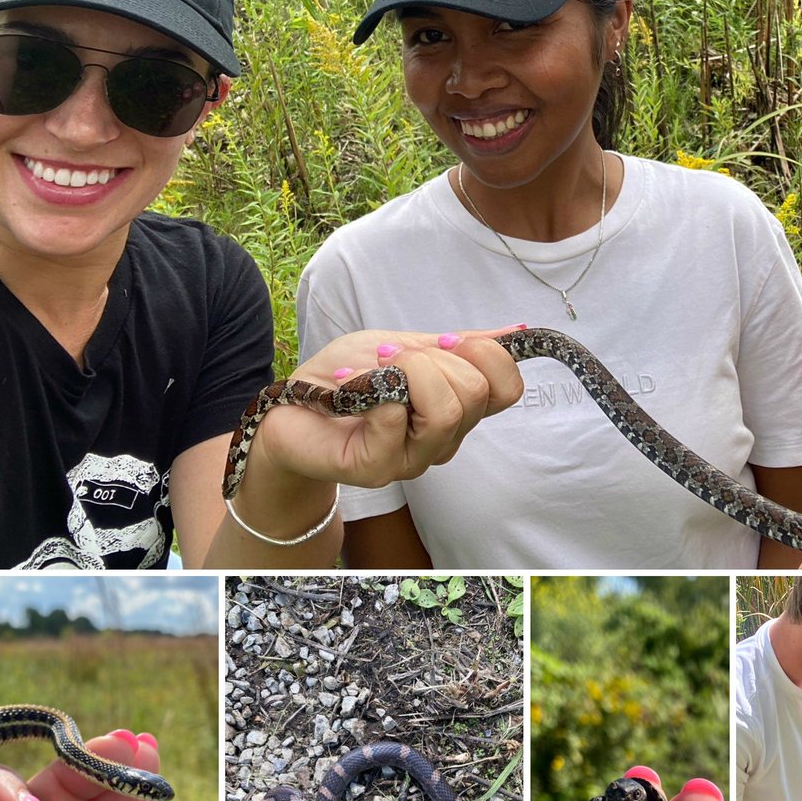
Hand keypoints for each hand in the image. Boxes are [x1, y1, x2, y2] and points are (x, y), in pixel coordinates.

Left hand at [251, 326, 525, 489]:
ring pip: (446, 411)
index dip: (487, 356)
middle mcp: (442, 442)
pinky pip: (396, 418)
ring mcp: (410, 461)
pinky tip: (350, 389)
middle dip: (433, 359)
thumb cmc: (345, 380)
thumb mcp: (405, 346)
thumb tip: (515, 332)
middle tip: (392, 358)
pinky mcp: (375, 469)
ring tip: (373, 373)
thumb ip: (456, 346)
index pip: (507, 389)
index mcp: (456, 412)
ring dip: (407, 373)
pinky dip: (373, 390)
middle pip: (475, 394)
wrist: (286, 409)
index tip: (446, 341)